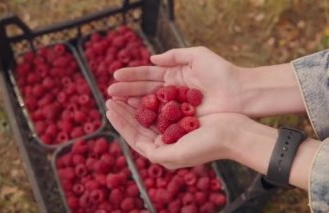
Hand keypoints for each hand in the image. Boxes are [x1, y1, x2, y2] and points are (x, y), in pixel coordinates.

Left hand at [106, 99, 249, 168]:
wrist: (235, 134)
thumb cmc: (208, 146)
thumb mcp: (178, 154)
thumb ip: (156, 154)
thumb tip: (141, 148)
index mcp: (163, 150)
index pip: (135, 136)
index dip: (121, 123)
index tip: (109, 109)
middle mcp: (167, 139)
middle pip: (139, 124)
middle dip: (124, 111)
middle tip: (110, 97)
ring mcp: (174, 127)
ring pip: (148, 113)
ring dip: (135, 103)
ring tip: (121, 92)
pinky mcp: (183, 114)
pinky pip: (162, 105)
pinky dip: (151, 98)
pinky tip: (142, 90)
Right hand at [108, 47, 243, 115]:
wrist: (241, 93)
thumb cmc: (221, 73)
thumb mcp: (198, 56)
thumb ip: (175, 55)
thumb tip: (152, 58)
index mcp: (175, 76)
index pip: (148, 74)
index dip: (132, 75)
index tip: (115, 76)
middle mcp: (172, 91)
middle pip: (144, 90)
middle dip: (126, 91)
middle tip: (110, 93)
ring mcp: (175, 107)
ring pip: (149, 105)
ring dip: (132, 104)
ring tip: (115, 104)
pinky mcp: (180, 120)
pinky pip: (160, 118)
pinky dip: (146, 117)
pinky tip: (133, 116)